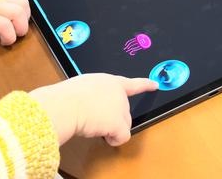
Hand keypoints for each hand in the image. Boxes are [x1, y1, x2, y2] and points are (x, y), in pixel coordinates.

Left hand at [0, 0, 30, 45]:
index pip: (5, 26)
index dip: (8, 38)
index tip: (1, 41)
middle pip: (18, 14)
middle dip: (20, 28)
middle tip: (12, 34)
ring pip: (23, 4)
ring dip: (24, 17)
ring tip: (16, 25)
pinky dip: (24, 8)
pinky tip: (17, 15)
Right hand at [29, 74, 158, 145]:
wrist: (66, 104)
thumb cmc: (66, 97)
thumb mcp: (81, 89)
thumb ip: (93, 94)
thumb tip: (91, 108)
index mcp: (108, 81)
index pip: (130, 83)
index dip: (144, 84)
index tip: (155, 84)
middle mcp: (118, 92)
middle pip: (124, 111)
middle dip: (112, 118)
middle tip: (92, 117)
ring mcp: (121, 107)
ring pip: (123, 125)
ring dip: (110, 128)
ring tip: (91, 123)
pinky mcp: (120, 123)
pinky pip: (122, 137)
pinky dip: (113, 139)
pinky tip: (102, 135)